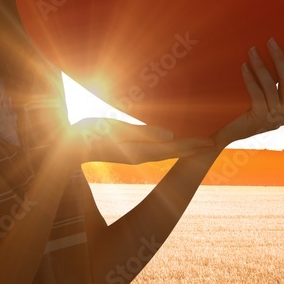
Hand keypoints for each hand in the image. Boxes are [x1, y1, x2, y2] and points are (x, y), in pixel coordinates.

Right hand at [62, 117, 216, 165]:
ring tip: (200, 140)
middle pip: (175, 151)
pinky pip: (156, 148)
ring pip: (167, 150)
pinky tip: (173, 139)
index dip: (195, 145)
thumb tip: (170, 136)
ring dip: (184, 146)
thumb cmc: (88, 133)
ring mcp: (135, 154)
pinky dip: (170, 144)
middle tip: (216, 141)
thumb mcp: (115, 128)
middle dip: (195, 146)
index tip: (214, 141)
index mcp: (141, 151)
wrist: (66, 145)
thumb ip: (143, 132)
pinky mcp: (128, 150)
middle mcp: (141, 155)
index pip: (175, 148)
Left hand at [212, 37, 283, 148]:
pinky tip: (244, 67)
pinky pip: (258, 94)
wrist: (221, 133)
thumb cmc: (238, 110)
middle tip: (270, 40)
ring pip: (272, 86)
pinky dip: (251, 79)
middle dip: (280, 58)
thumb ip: (267, 80)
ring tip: (252, 50)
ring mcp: (276, 118)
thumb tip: (268, 50)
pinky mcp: (262, 119)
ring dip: (262, 66)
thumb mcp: (257, 94)